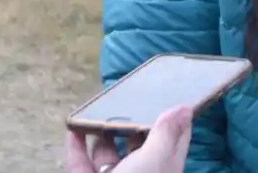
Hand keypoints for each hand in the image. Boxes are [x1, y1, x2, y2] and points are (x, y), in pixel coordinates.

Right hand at [65, 106, 192, 172]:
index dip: (173, 117)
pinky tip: (72, 130)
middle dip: (130, 122)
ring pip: (108, 154)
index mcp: (165, 167)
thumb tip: (184, 108)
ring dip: (101, 133)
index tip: (168, 92)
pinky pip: (82, 165)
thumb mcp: (154, 160)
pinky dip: (76, 149)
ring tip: (95, 111)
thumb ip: (165, 134)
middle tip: (124, 97)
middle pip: (139, 144)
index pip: (175, 138)